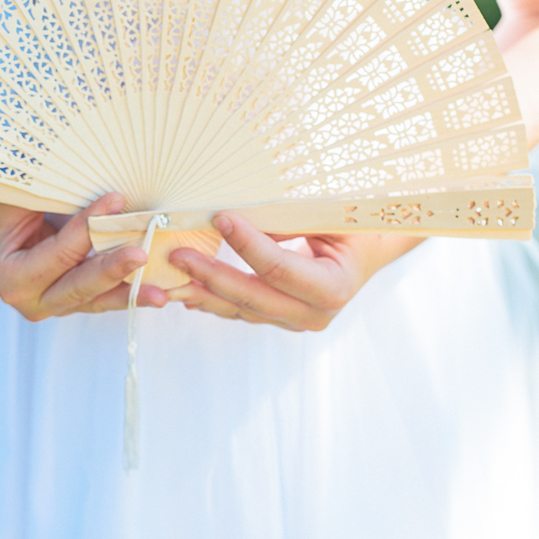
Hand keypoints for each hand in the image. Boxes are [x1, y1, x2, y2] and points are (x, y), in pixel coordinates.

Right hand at [0, 190, 169, 321]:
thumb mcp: (19, 199)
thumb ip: (57, 200)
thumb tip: (108, 193)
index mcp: (11, 276)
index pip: (60, 253)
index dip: (88, 227)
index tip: (116, 198)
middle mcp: (29, 300)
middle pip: (79, 287)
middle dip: (113, 270)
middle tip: (142, 255)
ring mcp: (50, 305)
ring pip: (95, 299)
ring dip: (130, 293)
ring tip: (161, 293)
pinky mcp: (68, 301)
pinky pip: (101, 297)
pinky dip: (126, 290)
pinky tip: (156, 290)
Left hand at [166, 212, 423, 331]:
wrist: (368, 253)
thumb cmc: (353, 230)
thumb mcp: (330, 219)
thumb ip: (289, 222)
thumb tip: (241, 219)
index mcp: (333, 288)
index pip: (279, 269)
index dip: (247, 244)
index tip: (220, 217)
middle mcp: (314, 314)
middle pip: (252, 297)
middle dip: (211, 275)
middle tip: (178, 255)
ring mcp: (294, 321)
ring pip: (240, 309)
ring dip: (202, 293)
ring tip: (170, 277)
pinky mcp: (278, 320)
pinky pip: (240, 312)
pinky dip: (212, 300)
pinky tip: (186, 291)